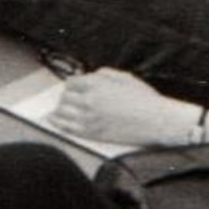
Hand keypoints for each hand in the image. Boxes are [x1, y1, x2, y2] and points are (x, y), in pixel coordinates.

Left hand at [49, 67, 197, 145]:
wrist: (155, 121)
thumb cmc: (144, 99)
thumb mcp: (125, 77)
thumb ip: (104, 74)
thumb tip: (93, 74)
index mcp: (96, 84)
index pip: (72, 82)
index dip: (72, 84)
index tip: (72, 87)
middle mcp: (89, 100)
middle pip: (65, 98)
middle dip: (66, 97)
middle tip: (67, 99)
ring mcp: (89, 119)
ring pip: (62, 113)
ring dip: (59, 111)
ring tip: (58, 111)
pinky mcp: (92, 134)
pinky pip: (67, 129)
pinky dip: (58, 125)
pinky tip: (54, 122)